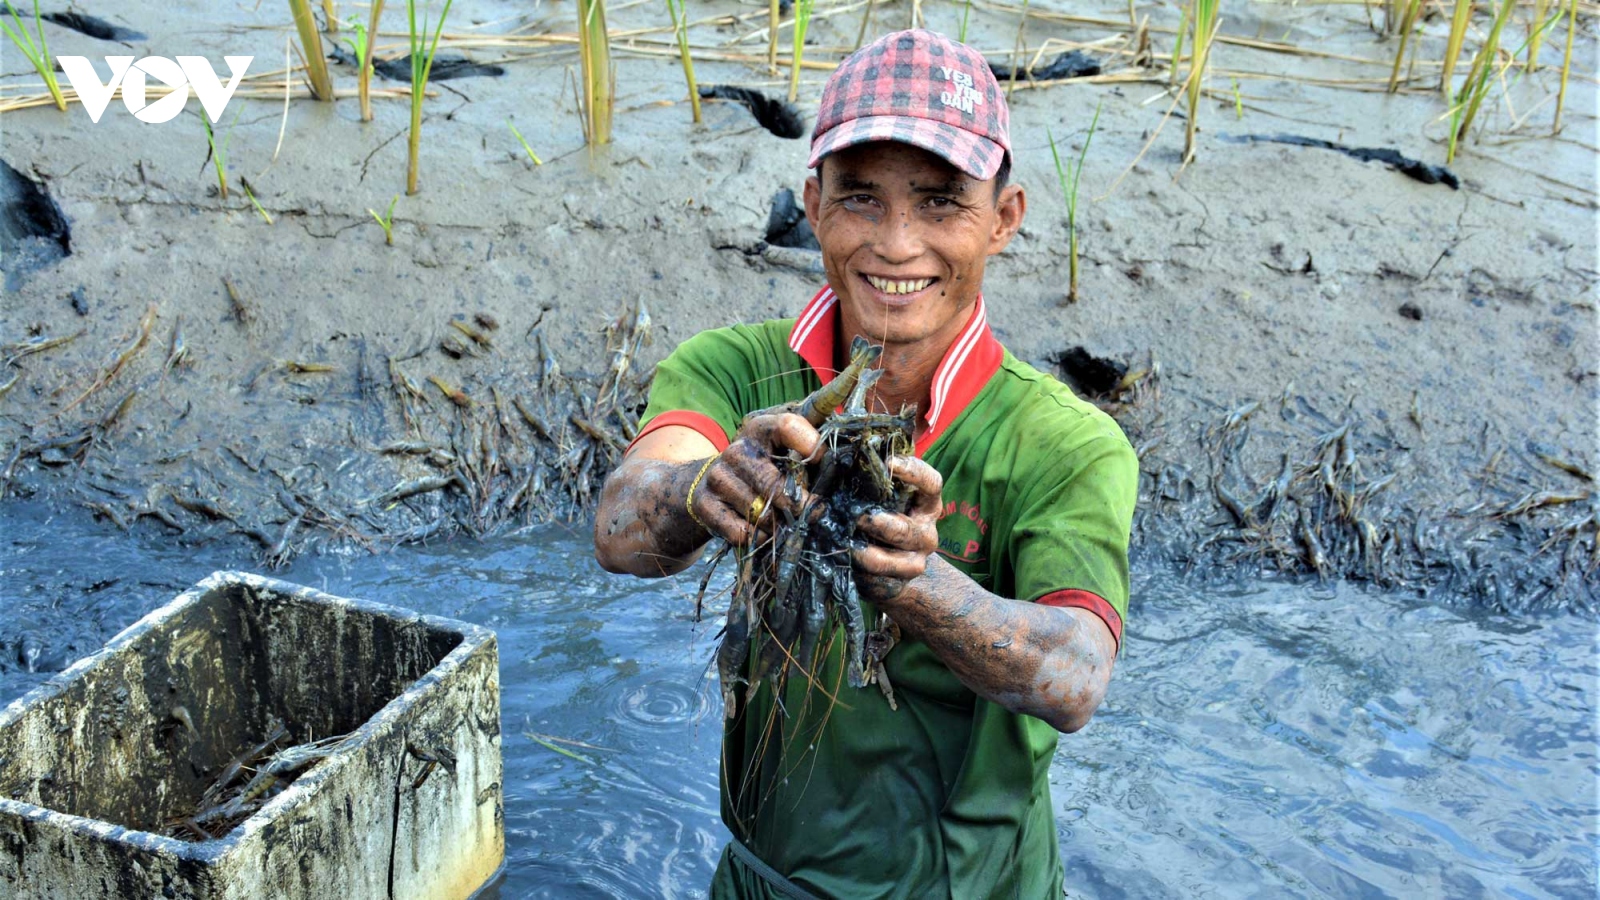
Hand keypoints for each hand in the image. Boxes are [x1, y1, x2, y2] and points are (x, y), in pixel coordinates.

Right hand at [688, 412, 818, 546]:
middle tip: (812, 511)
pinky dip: (757, 538)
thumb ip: (808, 448)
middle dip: (800, 505)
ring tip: (781, 520)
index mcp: (760, 429)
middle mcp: (736, 450)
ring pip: (762, 515)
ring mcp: (718, 477)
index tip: (823, 462)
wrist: (705, 485)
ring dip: (778, 525)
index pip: (788, 426)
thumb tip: (841, 459)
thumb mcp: (778, 450)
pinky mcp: (705, 505)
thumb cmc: (759, 468)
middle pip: (777, 485)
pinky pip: (743, 533)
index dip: (811, 445)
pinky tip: (759, 530)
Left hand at [851, 455, 942, 602]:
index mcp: (926, 501)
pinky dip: (859, 570)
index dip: (913, 471)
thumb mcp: (877, 494)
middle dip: (880, 523)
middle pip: (910, 528)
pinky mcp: (902, 581)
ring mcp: (917, 558)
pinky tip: (843, 560)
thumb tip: (830, 444)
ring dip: (865, 551)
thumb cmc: (877, 515)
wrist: (892, 568)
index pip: (931, 482)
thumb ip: (865, 475)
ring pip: (895, 558)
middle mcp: (927, 530)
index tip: (888, 462)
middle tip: (856, 516)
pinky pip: (880, 578)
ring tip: (844, 541)